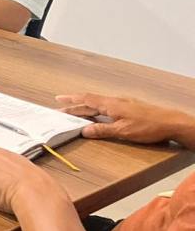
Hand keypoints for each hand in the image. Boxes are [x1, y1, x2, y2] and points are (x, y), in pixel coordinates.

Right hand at [56, 93, 193, 145]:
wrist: (172, 123)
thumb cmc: (149, 126)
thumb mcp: (122, 131)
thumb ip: (102, 130)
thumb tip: (84, 131)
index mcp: (111, 104)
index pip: (86, 100)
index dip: (71, 100)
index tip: (58, 99)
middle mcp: (115, 101)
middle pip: (90, 102)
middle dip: (75, 106)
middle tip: (61, 109)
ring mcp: (123, 104)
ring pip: (99, 105)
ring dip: (86, 109)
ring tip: (76, 114)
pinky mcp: (130, 109)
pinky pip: (108, 108)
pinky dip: (98, 111)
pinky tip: (98, 116)